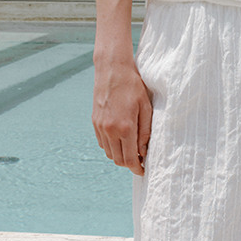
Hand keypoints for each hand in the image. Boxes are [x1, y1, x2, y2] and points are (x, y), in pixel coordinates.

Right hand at [92, 57, 152, 174]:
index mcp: (124, 127)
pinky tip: (120, 140)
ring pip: (109, 153)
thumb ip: (145, 132)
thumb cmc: (133, 86)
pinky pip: (102, 143)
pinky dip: (111, 147)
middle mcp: (109, 130)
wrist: (112, 69)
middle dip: (129, 163)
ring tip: (131, 150)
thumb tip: (143, 152)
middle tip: (139, 160)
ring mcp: (100, 127)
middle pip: (118, 160)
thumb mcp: (145, 108)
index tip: (143, 170)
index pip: (129, 159)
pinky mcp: (95, 122)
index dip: (137, 168)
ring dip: (119, 156)